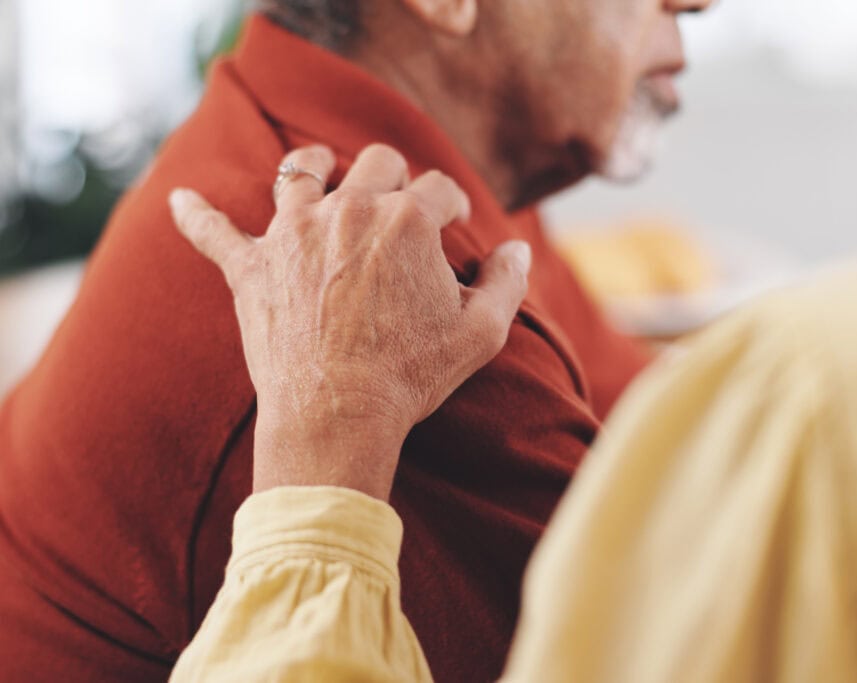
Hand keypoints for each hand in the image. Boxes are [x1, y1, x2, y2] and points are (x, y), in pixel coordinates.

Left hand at [169, 143, 530, 499]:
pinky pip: (214, 233)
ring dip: (314, 164)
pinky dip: (196, 216)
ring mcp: (292, 235)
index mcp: (407, 221)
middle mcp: (349, 211)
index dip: (452, 206)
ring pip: (299, 171)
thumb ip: (507, 282)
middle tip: (399, 201)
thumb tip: (517, 249)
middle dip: (394, 176)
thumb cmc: (411, 375)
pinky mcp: (251, 269)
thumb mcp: (481, 333)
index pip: (438, 189)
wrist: (336, 416)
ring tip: (318, 163)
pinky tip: (180, 200)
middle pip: (375, 162)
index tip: (454, 224)